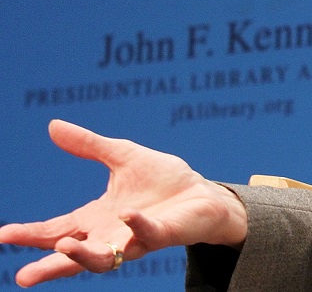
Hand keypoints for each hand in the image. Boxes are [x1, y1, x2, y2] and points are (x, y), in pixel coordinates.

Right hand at [0, 119, 247, 287]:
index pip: (56, 230)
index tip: (3, 235)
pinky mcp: (163, 234)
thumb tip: (53, 125)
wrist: (203, 192)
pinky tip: (126, 215)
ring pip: (105, 258)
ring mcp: (136, 238)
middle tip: (24, 276)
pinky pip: (147, 234)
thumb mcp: (122, 156)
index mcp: (96, 219)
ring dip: (84, 256)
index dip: (30, 235)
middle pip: (74, 255)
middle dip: (49, 265)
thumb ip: (88, 145)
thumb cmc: (163, 180)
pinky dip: (137, 226)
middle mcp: (111, 236)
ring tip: (62, 248)